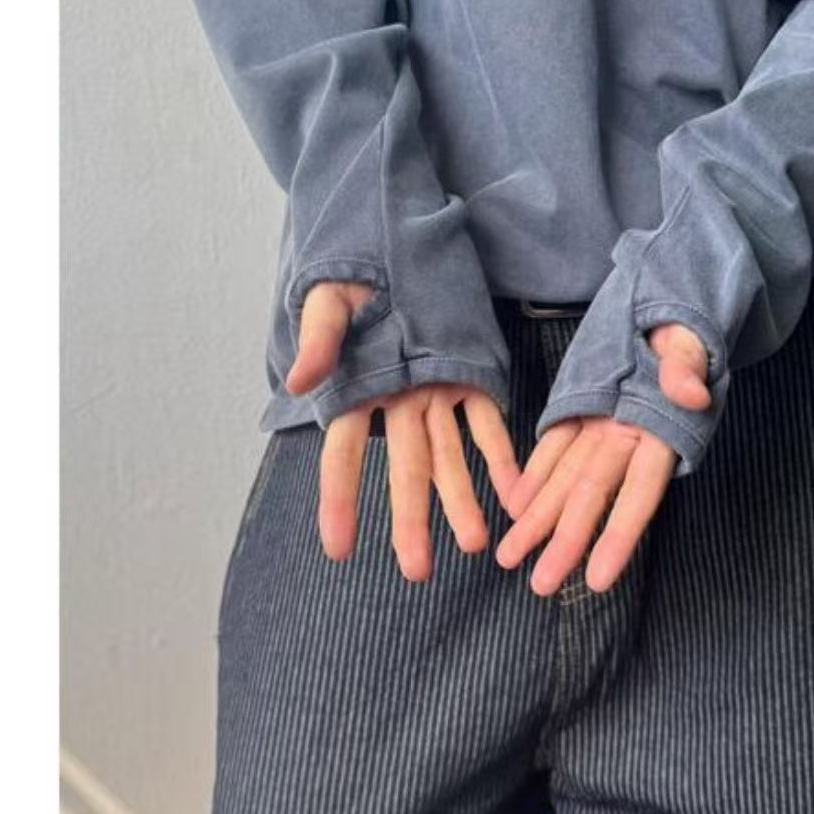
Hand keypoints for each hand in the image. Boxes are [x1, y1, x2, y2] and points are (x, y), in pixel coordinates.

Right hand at [285, 279, 520, 579]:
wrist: (396, 241)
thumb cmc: (354, 273)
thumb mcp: (328, 300)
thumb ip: (319, 340)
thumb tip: (299, 381)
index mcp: (356, 389)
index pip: (343, 455)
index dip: (338, 502)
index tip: (338, 549)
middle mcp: (397, 401)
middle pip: (403, 469)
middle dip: (411, 521)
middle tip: (417, 572)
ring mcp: (435, 391)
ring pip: (448, 456)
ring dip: (460, 499)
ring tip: (477, 544)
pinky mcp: (469, 375)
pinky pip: (486, 422)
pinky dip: (501, 457)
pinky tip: (515, 493)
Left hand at [494, 321, 711, 595]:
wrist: (667, 310)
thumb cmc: (683, 329)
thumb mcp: (689, 339)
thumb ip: (686, 365)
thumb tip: (690, 393)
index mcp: (658, 429)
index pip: (639, 493)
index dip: (619, 536)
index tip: (599, 578)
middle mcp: (626, 438)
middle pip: (593, 497)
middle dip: (566, 541)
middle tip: (539, 584)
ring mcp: (600, 428)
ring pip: (568, 481)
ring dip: (540, 520)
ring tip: (512, 559)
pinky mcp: (580, 411)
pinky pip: (554, 449)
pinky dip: (535, 478)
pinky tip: (514, 507)